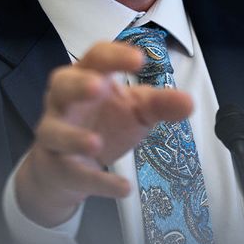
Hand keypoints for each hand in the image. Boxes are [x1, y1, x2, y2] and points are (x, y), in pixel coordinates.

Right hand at [14, 41, 192, 226]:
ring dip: (74, 137)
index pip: (96, 57)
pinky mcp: (57, 166)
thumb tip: (190, 103)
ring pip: (54, 131)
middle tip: (98, 87)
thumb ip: (160, 105)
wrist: (66, 167)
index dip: (114, 56)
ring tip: (97, 143)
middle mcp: (63, 102)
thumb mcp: (135, 111)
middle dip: (77, 85)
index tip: (139, 60)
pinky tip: (123, 188)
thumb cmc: (103, 124)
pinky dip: (98, 181)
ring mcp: (54, 133)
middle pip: (61, 84)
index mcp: (86, 77)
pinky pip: (73, 172)